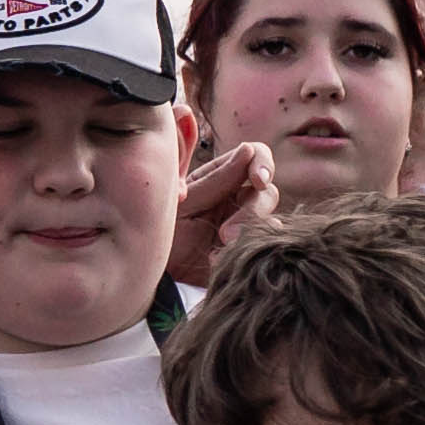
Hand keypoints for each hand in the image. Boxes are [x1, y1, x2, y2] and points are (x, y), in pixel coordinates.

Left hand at [168, 141, 276, 289]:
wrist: (155, 275)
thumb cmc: (162, 233)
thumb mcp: (184, 205)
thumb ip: (214, 181)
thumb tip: (248, 150)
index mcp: (219, 177)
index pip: (254, 155)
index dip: (262, 163)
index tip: (258, 180)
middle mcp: (236, 197)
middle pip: (267, 190)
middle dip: (253, 210)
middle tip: (226, 234)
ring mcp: (245, 223)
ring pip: (269, 218)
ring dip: (251, 232)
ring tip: (223, 247)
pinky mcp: (248, 248)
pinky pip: (266, 244)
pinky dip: (250, 251)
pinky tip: (222, 261)